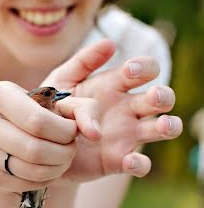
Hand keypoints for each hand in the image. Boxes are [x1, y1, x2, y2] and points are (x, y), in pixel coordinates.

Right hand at [0, 79, 100, 194]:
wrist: (19, 128)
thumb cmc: (45, 111)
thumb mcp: (65, 102)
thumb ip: (86, 110)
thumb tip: (94, 135)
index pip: (36, 121)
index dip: (63, 132)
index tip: (73, 131)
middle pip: (32, 149)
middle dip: (62, 153)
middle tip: (72, 149)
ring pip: (28, 169)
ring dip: (56, 168)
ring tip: (64, 158)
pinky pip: (22, 184)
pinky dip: (44, 180)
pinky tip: (51, 168)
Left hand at [42, 38, 182, 180]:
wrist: (39, 144)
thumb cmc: (53, 108)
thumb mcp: (62, 81)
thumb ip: (83, 61)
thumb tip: (110, 43)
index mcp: (115, 86)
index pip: (145, 70)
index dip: (145, 67)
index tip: (129, 72)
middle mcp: (127, 109)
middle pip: (162, 98)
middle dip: (163, 95)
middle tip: (151, 96)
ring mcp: (127, 135)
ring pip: (162, 128)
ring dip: (168, 126)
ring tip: (161, 125)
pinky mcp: (119, 160)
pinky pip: (141, 164)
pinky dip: (141, 164)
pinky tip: (129, 161)